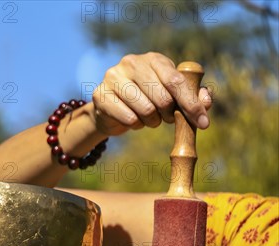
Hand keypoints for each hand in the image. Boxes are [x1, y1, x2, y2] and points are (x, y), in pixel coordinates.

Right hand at [93, 52, 212, 135]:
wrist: (111, 108)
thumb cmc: (147, 99)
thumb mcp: (172, 95)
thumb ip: (192, 96)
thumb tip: (206, 100)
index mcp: (153, 58)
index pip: (176, 81)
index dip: (191, 103)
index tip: (202, 122)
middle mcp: (131, 62)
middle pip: (162, 97)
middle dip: (169, 114)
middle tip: (166, 118)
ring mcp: (113, 77)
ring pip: (146, 109)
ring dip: (152, 121)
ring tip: (148, 118)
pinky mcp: (101, 95)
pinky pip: (129, 118)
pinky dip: (135, 125)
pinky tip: (132, 119)